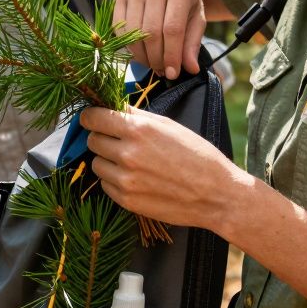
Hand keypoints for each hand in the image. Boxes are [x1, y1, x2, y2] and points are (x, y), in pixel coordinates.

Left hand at [79, 106, 250, 233]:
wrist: (216, 195)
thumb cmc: (197, 156)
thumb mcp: (169, 126)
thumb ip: (136, 116)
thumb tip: (110, 107)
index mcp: (139, 129)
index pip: (93, 118)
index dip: (90, 117)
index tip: (91, 119)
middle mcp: (127, 153)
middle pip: (92, 140)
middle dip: (101, 138)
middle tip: (117, 141)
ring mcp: (125, 179)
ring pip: (96, 163)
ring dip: (107, 160)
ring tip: (131, 162)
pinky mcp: (126, 200)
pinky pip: (105, 184)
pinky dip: (114, 180)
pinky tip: (135, 178)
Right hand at [114, 0, 206, 79]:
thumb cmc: (182, 3)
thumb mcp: (196, 19)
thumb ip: (192, 44)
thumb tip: (190, 69)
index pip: (172, 29)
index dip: (171, 55)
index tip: (172, 74)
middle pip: (151, 32)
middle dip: (155, 57)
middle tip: (161, 70)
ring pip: (133, 32)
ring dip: (141, 55)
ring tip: (151, 63)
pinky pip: (119, 27)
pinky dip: (128, 45)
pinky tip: (139, 51)